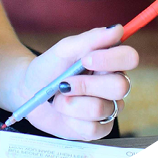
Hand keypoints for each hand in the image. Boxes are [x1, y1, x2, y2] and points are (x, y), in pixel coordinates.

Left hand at [9, 25, 138, 140]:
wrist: (28, 92)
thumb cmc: (48, 68)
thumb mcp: (64, 50)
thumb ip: (90, 39)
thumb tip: (118, 29)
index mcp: (109, 62)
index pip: (129, 57)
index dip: (111, 59)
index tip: (85, 59)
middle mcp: (113, 84)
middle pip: (120, 86)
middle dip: (86, 85)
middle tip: (64, 82)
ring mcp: (108, 108)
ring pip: (102, 108)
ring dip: (72, 103)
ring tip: (59, 98)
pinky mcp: (98, 129)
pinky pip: (94, 129)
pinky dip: (72, 120)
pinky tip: (64, 113)